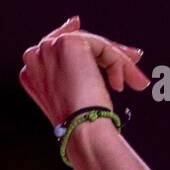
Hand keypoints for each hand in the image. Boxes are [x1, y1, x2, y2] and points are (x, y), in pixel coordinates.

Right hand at [20, 16, 150, 126]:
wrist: (81, 127)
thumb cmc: (83, 121)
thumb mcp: (80, 95)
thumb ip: (85, 72)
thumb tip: (117, 56)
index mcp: (33, 72)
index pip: (59, 47)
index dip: (86, 42)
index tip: (110, 45)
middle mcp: (35, 57)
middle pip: (78, 42)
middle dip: (111, 53)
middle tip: (136, 58)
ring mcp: (49, 48)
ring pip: (93, 44)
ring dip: (119, 62)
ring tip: (136, 81)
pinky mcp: (68, 44)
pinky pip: (102, 46)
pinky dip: (118, 63)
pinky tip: (121, 83)